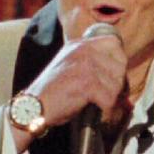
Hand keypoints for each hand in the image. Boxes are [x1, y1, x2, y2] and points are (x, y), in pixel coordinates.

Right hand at [11, 33, 127, 153]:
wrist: (33, 106)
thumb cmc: (53, 91)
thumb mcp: (70, 65)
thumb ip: (90, 61)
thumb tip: (119, 70)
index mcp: (79, 44)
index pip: (113, 42)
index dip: (119, 59)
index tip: (115, 74)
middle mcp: (83, 50)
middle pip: (120, 64)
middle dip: (118, 83)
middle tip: (109, 95)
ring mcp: (85, 66)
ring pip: (116, 83)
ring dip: (112, 98)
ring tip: (102, 104)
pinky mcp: (86, 84)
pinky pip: (110, 98)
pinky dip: (107, 109)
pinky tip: (99, 111)